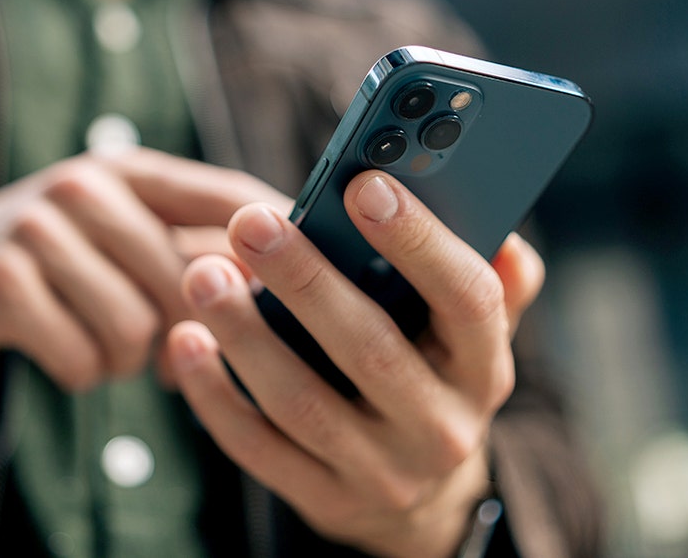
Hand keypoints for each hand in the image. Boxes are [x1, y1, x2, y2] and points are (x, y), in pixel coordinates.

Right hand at [0, 147, 288, 390]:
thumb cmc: (55, 262)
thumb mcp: (120, 234)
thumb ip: (192, 249)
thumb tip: (287, 289)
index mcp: (131, 170)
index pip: (231, 196)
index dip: (279, 243)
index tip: (317, 285)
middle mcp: (86, 184)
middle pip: (188, 280)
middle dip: (187, 333)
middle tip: (169, 356)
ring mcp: (38, 227)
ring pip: (136, 327)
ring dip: (128, 360)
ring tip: (108, 348)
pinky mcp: (0, 280)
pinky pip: (82, 356)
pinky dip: (83, 372)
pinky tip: (68, 354)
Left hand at [165, 170, 543, 556]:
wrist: (418, 501)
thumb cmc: (432, 380)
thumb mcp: (471, 337)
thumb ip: (491, 282)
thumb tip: (500, 231)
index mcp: (484, 369)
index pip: (467, 299)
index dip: (418, 241)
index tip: (363, 185)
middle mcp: (441, 428)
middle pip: (370, 347)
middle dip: (305, 279)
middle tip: (251, 223)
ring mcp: (381, 473)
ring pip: (302, 400)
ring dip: (245, 333)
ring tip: (203, 274)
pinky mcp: (324, 501)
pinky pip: (258, 447)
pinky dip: (216, 394)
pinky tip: (186, 340)